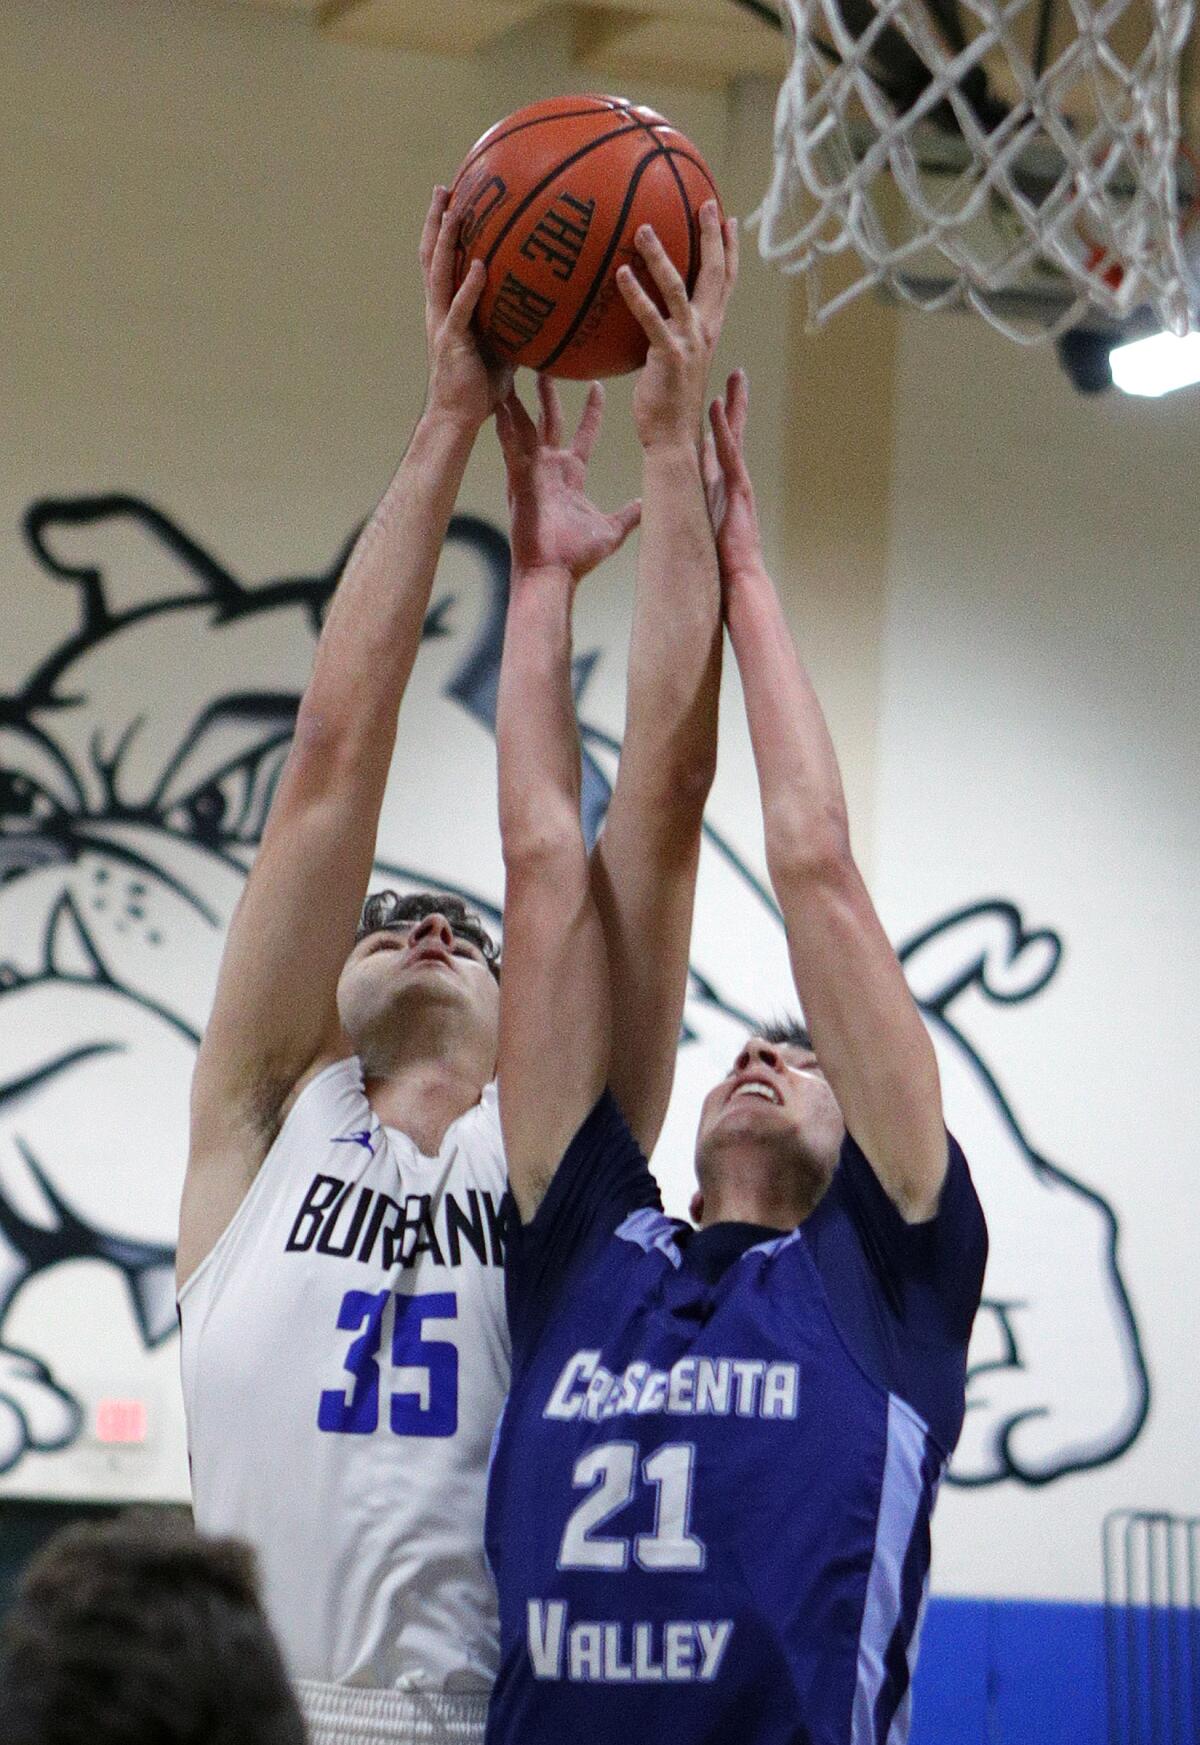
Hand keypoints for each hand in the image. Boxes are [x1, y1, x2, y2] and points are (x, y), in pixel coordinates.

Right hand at [420, 186, 512, 429]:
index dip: (443, 231)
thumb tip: (543, 307)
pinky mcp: (452, 341)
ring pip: (439, 273)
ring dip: (447, 240)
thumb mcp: (501, 348)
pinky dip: (470, 286)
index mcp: (447, 310)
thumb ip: (512, 323)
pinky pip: (461, 309)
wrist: (457, 419)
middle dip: (437, 221)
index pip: (441, 262)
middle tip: (444, 188)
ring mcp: (442, 324)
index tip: (451, 200)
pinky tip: (479, 265)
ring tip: (457, 210)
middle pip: (432, 256)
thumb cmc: (479, 389)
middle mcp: (438, 311)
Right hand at [495, 377, 640, 583]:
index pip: (583, 434)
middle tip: (546, 363)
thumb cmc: (577, 558)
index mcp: (570, 476)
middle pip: (549, 421)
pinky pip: (511, 447)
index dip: (590, 411)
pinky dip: (505, 426)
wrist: (554, 575)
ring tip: (513, 372)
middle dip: (548, 393)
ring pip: (525, 427)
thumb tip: (646, 504)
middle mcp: (549, 469)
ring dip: (520, 401)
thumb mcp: (611, 530)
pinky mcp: (519, 481)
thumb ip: (629, 515)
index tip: (597, 385)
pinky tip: (499, 403)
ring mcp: (532, 473)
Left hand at [617, 201, 737, 450]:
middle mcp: (705, 331)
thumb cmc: (667, 402)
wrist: (672, 437)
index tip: (727, 219)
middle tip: (704, 202)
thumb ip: (667, 332)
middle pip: (713, 275)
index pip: (724, 282)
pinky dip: (636, 294)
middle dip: (711, 236)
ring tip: (642, 229)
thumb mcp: (672, 358)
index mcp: (709, 329)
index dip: (728, 249)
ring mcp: (689, 342)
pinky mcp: (668, 354)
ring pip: (678, 288)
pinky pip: (650, 318)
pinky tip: (621, 273)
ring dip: (661, 256)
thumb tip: (649, 315)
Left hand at [702, 369, 763, 591]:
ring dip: (733, 405)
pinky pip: (728, 453)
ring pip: (735, 435)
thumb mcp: (702, 529)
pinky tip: (717, 408)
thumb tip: (673, 510)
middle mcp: (732, 479)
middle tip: (736, 374)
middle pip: (733, 433)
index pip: (720, 447)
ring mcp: (738, 482)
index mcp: (722, 486)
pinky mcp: (738, 489)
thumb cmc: (722, 560)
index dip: (718, 422)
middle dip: (735, 403)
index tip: (716, 398)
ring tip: (734, 377)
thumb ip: (692, 514)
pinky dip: (722, 430)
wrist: (739, 578)